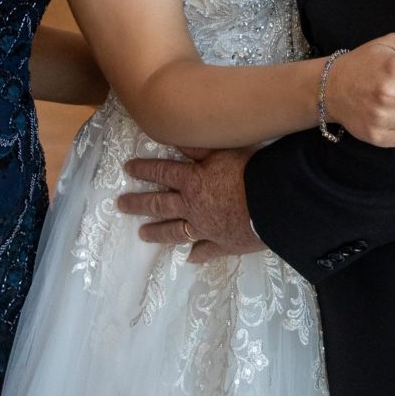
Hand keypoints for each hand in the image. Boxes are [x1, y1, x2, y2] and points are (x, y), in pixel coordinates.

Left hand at [119, 147, 263, 264]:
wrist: (272, 205)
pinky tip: (189, 258)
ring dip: (158, 232)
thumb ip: (197, 145)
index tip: (128, 169)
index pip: (162, 172)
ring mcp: (205, 228)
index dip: (144, 169)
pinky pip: (206, 251)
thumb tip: (173, 137)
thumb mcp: (221, 150)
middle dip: (139, 204)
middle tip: (121, 205)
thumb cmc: (249, 171)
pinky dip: (197, 254)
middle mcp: (192, 206)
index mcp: (191, 181)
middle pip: (160, 204)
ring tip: (142, 234)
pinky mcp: (223, 244)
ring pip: (175, 231)